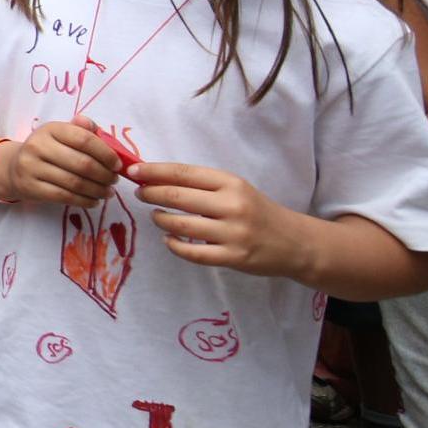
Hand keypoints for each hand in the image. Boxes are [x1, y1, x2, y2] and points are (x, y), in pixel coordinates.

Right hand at [1, 120, 123, 206]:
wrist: (13, 168)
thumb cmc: (46, 150)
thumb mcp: (61, 135)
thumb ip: (83, 131)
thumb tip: (103, 133)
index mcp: (50, 129)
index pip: (84, 139)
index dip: (106, 153)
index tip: (117, 164)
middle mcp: (38, 146)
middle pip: (82, 163)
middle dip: (104, 175)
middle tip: (114, 180)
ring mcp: (32, 168)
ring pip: (75, 183)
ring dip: (97, 190)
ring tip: (107, 192)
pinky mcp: (31, 188)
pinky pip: (64, 197)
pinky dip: (84, 201)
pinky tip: (94, 201)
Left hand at [130, 159, 302, 278]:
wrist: (294, 242)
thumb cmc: (257, 211)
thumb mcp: (236, 189)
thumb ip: (203, 184)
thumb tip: (157, 177)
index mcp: (231, 183)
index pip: (184, 173)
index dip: (154, 171)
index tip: (133, 170)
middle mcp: (232, 205)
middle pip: (177, 196)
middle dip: (151, 193)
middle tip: (139, 193)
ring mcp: (233, 233)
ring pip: (181, 224)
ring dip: (160, 218)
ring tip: (156, 215)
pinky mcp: (233, 258)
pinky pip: (192, 252)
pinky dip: (174, 245)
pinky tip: (169, 238)